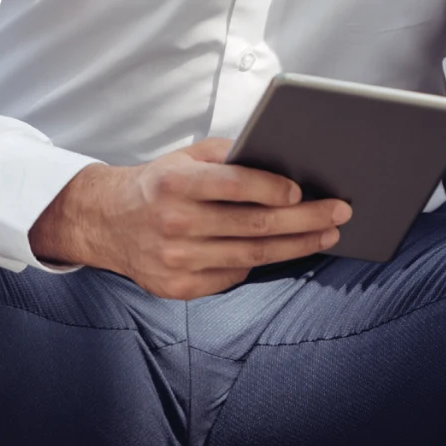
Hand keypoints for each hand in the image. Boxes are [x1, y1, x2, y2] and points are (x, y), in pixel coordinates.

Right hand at [28, 140, 350, 299]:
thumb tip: (285, 162)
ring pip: (250, 255)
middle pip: (253, 225)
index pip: (233, 185)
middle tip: (339, 212)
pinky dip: (261, 262)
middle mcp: (173, 223)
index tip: (303, 190)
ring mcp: (174, 260)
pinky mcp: (177, 287)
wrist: (106, 222)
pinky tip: (287, 251)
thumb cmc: (158, 184)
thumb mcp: (186, 158)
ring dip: (296, 246)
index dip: (271, 188)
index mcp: (174, 184)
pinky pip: (232, 275)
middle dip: (305, 219)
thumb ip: (230, 157)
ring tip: (327, 234)